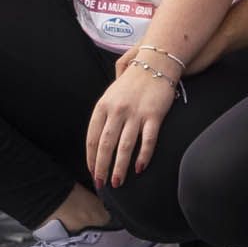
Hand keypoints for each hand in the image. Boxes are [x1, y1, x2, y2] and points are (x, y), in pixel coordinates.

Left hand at [85, 57, 180, 188]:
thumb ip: (103, 114)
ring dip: (120, 167)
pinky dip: (143, 156)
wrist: (156, 62)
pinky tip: (140, 168)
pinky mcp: (154, 115)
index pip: (92, 137)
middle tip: (101, 184)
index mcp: (103, 106)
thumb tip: (98, 139)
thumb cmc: (133, 80)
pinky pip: (148, 140)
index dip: (91, 157)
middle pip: (106, 145)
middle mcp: (117, 110)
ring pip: (125, 146)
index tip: (92, 171)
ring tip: (117, 182)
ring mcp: (136, 113)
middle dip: (102, 167)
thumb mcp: (111, 93)